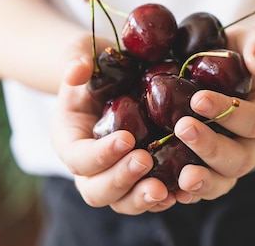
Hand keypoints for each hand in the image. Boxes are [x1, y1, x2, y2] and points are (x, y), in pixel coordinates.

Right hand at [50, 34, 175, 214]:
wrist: (115, 73)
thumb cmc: (95, 63)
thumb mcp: (80, 53)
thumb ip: (74, 59)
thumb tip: (77, 70)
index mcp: (69, 139)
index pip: (78, 158)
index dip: (100, 154)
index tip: (127, 138)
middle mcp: (89, 164)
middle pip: (96, 190)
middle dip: (121, 180)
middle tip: (146, 161)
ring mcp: (115, 173)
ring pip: (123, 201)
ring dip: (143, 199)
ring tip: (166, 190)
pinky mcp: (141, 175)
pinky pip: (148, 196)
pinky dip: (165, 197)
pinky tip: (184, 191)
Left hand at [171, 26, 254, 203]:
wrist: (217, 71)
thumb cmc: (233, 53)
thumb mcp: (249, 40)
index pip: (253, 121)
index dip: (229, 113)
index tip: (198, 98)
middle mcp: (251, 146)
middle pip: (239, 159)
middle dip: (211, 147)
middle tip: (182, 127)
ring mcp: (227, 162)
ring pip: (222, 182)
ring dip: (202, 182)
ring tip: (181, 178)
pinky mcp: (204, 170)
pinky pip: (198, 189)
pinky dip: (184, 193)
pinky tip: (166, 191)